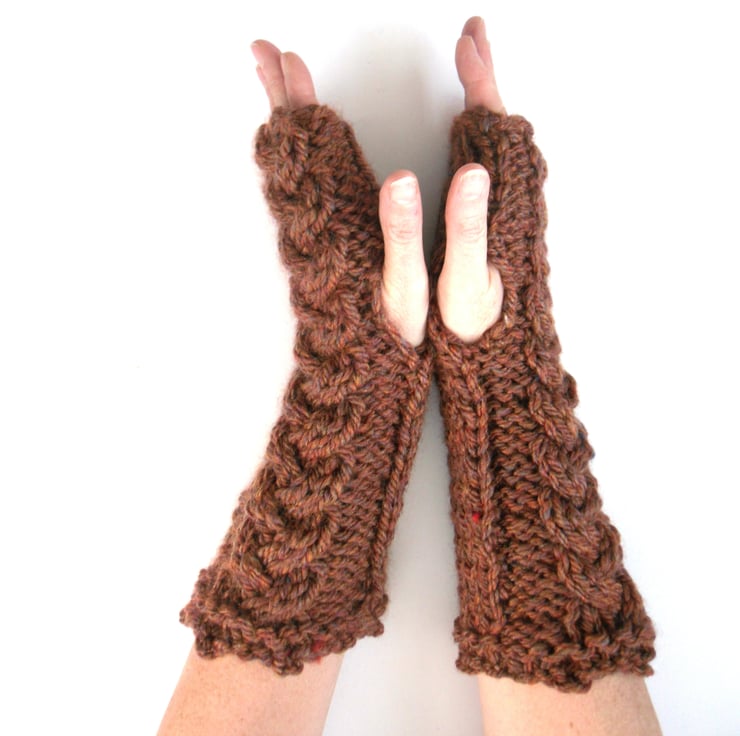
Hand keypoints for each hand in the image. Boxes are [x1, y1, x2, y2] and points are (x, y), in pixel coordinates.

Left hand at [251, 16, 506, 346]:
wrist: (359, 373)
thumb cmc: (386, 334)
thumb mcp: (404, 288)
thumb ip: (402, 233)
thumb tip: (403, 178)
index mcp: (339, 221)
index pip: (312, 149)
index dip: (298, 101)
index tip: (283, 58)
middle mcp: (319, 220)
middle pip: (291, 146)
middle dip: (281, 94)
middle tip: (265, 51)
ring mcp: (318, 229)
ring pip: (293, 163)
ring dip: (285, 118)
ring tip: (277, 81)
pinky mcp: (325, 241)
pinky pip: (304, 186)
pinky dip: (298, 152)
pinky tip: (299, 145)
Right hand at [436, 16, 506, 342]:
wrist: (500, 360)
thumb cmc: (480, 328)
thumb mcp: (466, 284)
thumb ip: (466, 228)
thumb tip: (470, 171)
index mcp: (501, 209)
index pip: (494, 131)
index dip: (481, 84)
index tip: (469, 43)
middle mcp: (508, 202)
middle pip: (500, 124)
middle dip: (485, 75)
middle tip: (473, 36)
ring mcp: (502, 210)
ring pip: (495, 141)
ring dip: (484, 98)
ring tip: (472, 66)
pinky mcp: (492, 223)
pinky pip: (487, 163)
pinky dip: (477, 132)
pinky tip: (468, 132)